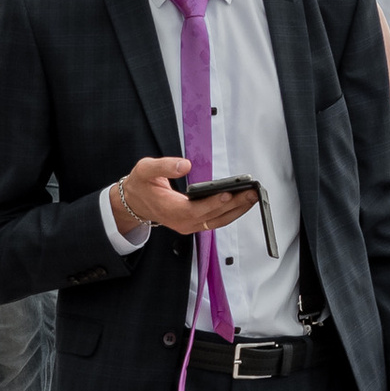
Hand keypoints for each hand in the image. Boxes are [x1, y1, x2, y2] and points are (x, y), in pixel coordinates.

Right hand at [109, 159, 261, 238]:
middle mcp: (182, 222)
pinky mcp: (196, 223)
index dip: (211, 203)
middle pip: (212, 216)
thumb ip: (164, 166)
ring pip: (218, 220)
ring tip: (253, 196)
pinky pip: (217, 220)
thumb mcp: (145, 169)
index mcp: (170, 210)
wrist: (135, 203)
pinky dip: (231, 212)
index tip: (228, 193)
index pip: (194, 210)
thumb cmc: (141, 185)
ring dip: (237, 210)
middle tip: (252, 192)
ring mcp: (190, 225)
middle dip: (234, 204)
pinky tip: (243, 201)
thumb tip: (185, 165)